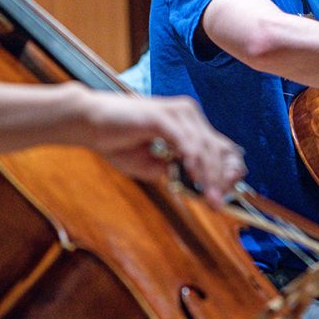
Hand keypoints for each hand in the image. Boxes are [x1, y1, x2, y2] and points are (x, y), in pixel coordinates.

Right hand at [92, 95, 246, 205]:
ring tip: (212, 199)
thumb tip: (192, 185)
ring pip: (204, 148)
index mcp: (189, 123)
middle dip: (221, 179)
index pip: (220, 147)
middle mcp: (188, 114)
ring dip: (209, 176)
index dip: (229, 170)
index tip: (229, 195)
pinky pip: (185, 142)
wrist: (89, 123)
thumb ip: (172, 171)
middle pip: (216, 149)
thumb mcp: (151, 164)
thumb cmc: (117, 141)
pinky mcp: (163, 116)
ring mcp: (177, 113)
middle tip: (220, 204)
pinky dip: (193, 161)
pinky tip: (194, 179)